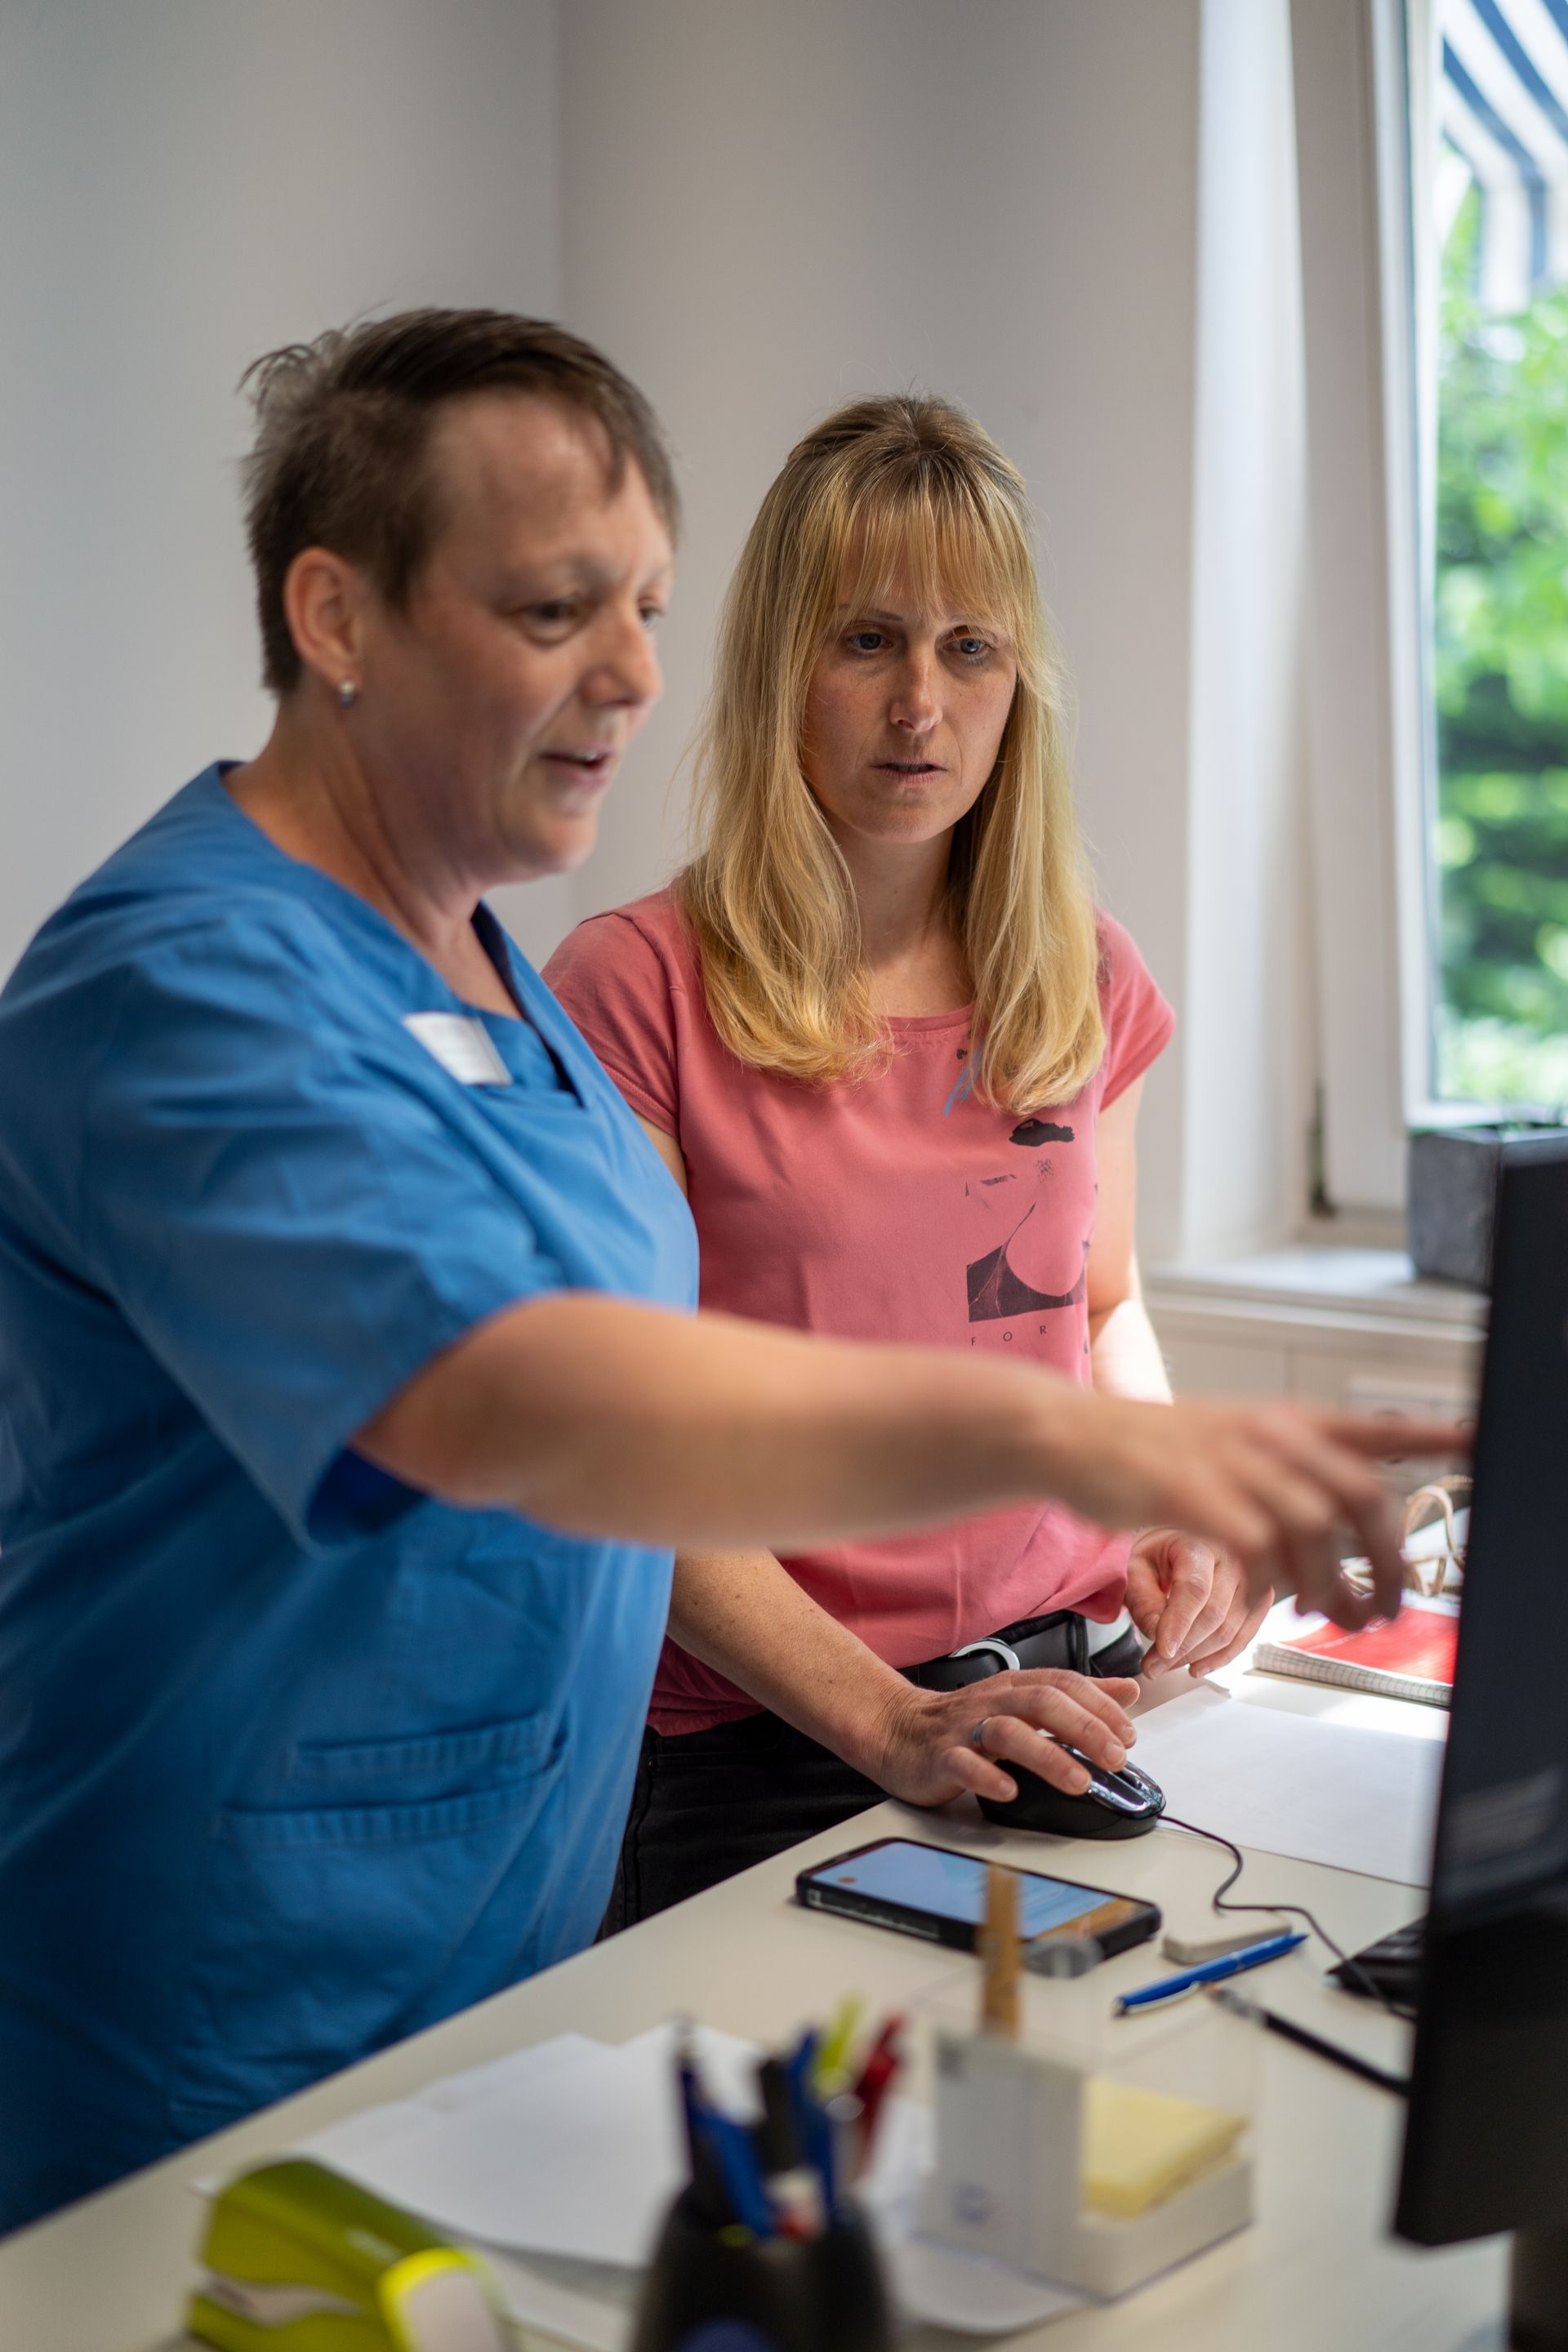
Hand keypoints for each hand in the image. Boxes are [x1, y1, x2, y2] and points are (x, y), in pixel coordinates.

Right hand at [867, 1668, 1140, 1810]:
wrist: (896, 1730)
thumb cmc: (965, 1721)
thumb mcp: (1023, 1700)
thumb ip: (1076, 1696)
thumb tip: (1128, 1688)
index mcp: (1014, 1688)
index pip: (1064, 1683)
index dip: (1100, 1706)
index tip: (1128, 1734)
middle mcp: (992, 1702)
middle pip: (1042, 1702)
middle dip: (1085, 1728)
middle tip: (1114, 1758)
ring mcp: (965, 1729)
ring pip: (1007, 1733)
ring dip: (1047, 1756)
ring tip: (1078, 1781)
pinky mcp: (939, 1757)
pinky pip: (963, 1764)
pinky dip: (988, 1777)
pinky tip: (1009, 1791)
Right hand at [1040, 1391, 1467, 1630]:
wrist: (1071, 1437)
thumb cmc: (1151, 1453)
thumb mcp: (1230, 1443)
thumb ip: (1285, 1476)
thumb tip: (1337, 1533)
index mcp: (1283, 1421)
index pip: (1374, 1428)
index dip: (1431, 1435)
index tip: (1479, 1442)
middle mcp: (1267, 1435)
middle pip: (1358, 1495)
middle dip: (1387, 1560)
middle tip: (1389, 1605)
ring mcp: (1229, 1462)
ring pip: (1313, 1528)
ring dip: (1334, 1585)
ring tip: (1334, 1616)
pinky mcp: (1190, 1493)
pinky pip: (1255, 1546)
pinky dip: (1273, 1582)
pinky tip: (1270, 1599)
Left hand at [1125, 1530, 1270, 1678]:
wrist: (1179, 1538)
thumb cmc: (1158, 1551)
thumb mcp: (1136, 1568)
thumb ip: (1144, 1600)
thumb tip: (1159, 1636)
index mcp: (1200, 1542)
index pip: (1195, 1589)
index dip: (1179, 1624)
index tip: (1162, 1651)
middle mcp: (1233, 1557)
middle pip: (1215, 1614)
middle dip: (1183, 1649)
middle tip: (1152, 1667)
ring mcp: (1251, 1578)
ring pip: (1231, 1630)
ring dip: (1198, 1656)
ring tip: (1167, 1667)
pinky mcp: (1258, 1597)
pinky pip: (1245, 1635)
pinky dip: (1221, 1657)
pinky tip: (1197, 1666)